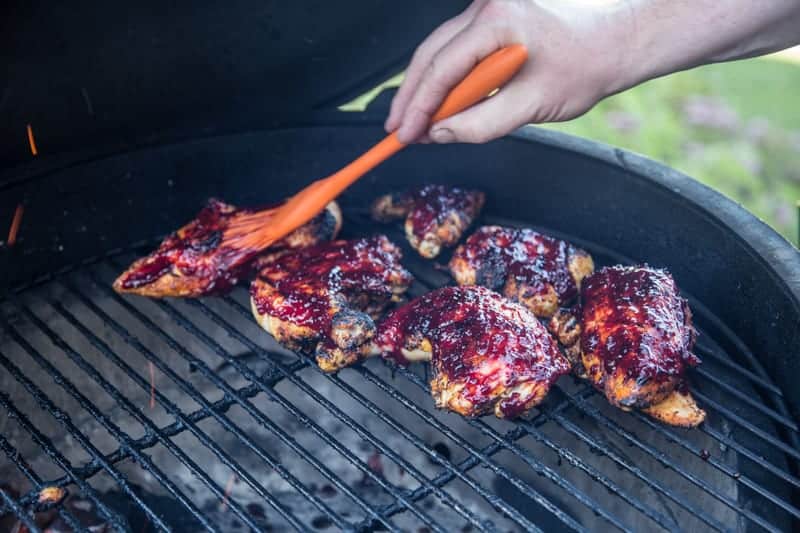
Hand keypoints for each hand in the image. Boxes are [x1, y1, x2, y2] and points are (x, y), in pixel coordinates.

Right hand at [385, 0, 627, 143]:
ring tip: (412, 122)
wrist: (612, 45)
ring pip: (437, 51)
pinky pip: (454, 49)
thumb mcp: (531, 106)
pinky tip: (437, 103)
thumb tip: (438, 134)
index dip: (418, 106)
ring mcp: (487, 10)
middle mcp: (486, 8)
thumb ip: (480, 124)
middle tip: (396, 130)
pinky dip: (443, 78)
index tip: (404, 134)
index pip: (441, 68)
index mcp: (497, 22)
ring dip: (423, 88)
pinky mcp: (491, 20)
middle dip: (410, 96)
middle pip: (429, 55)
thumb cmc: (583, 68)